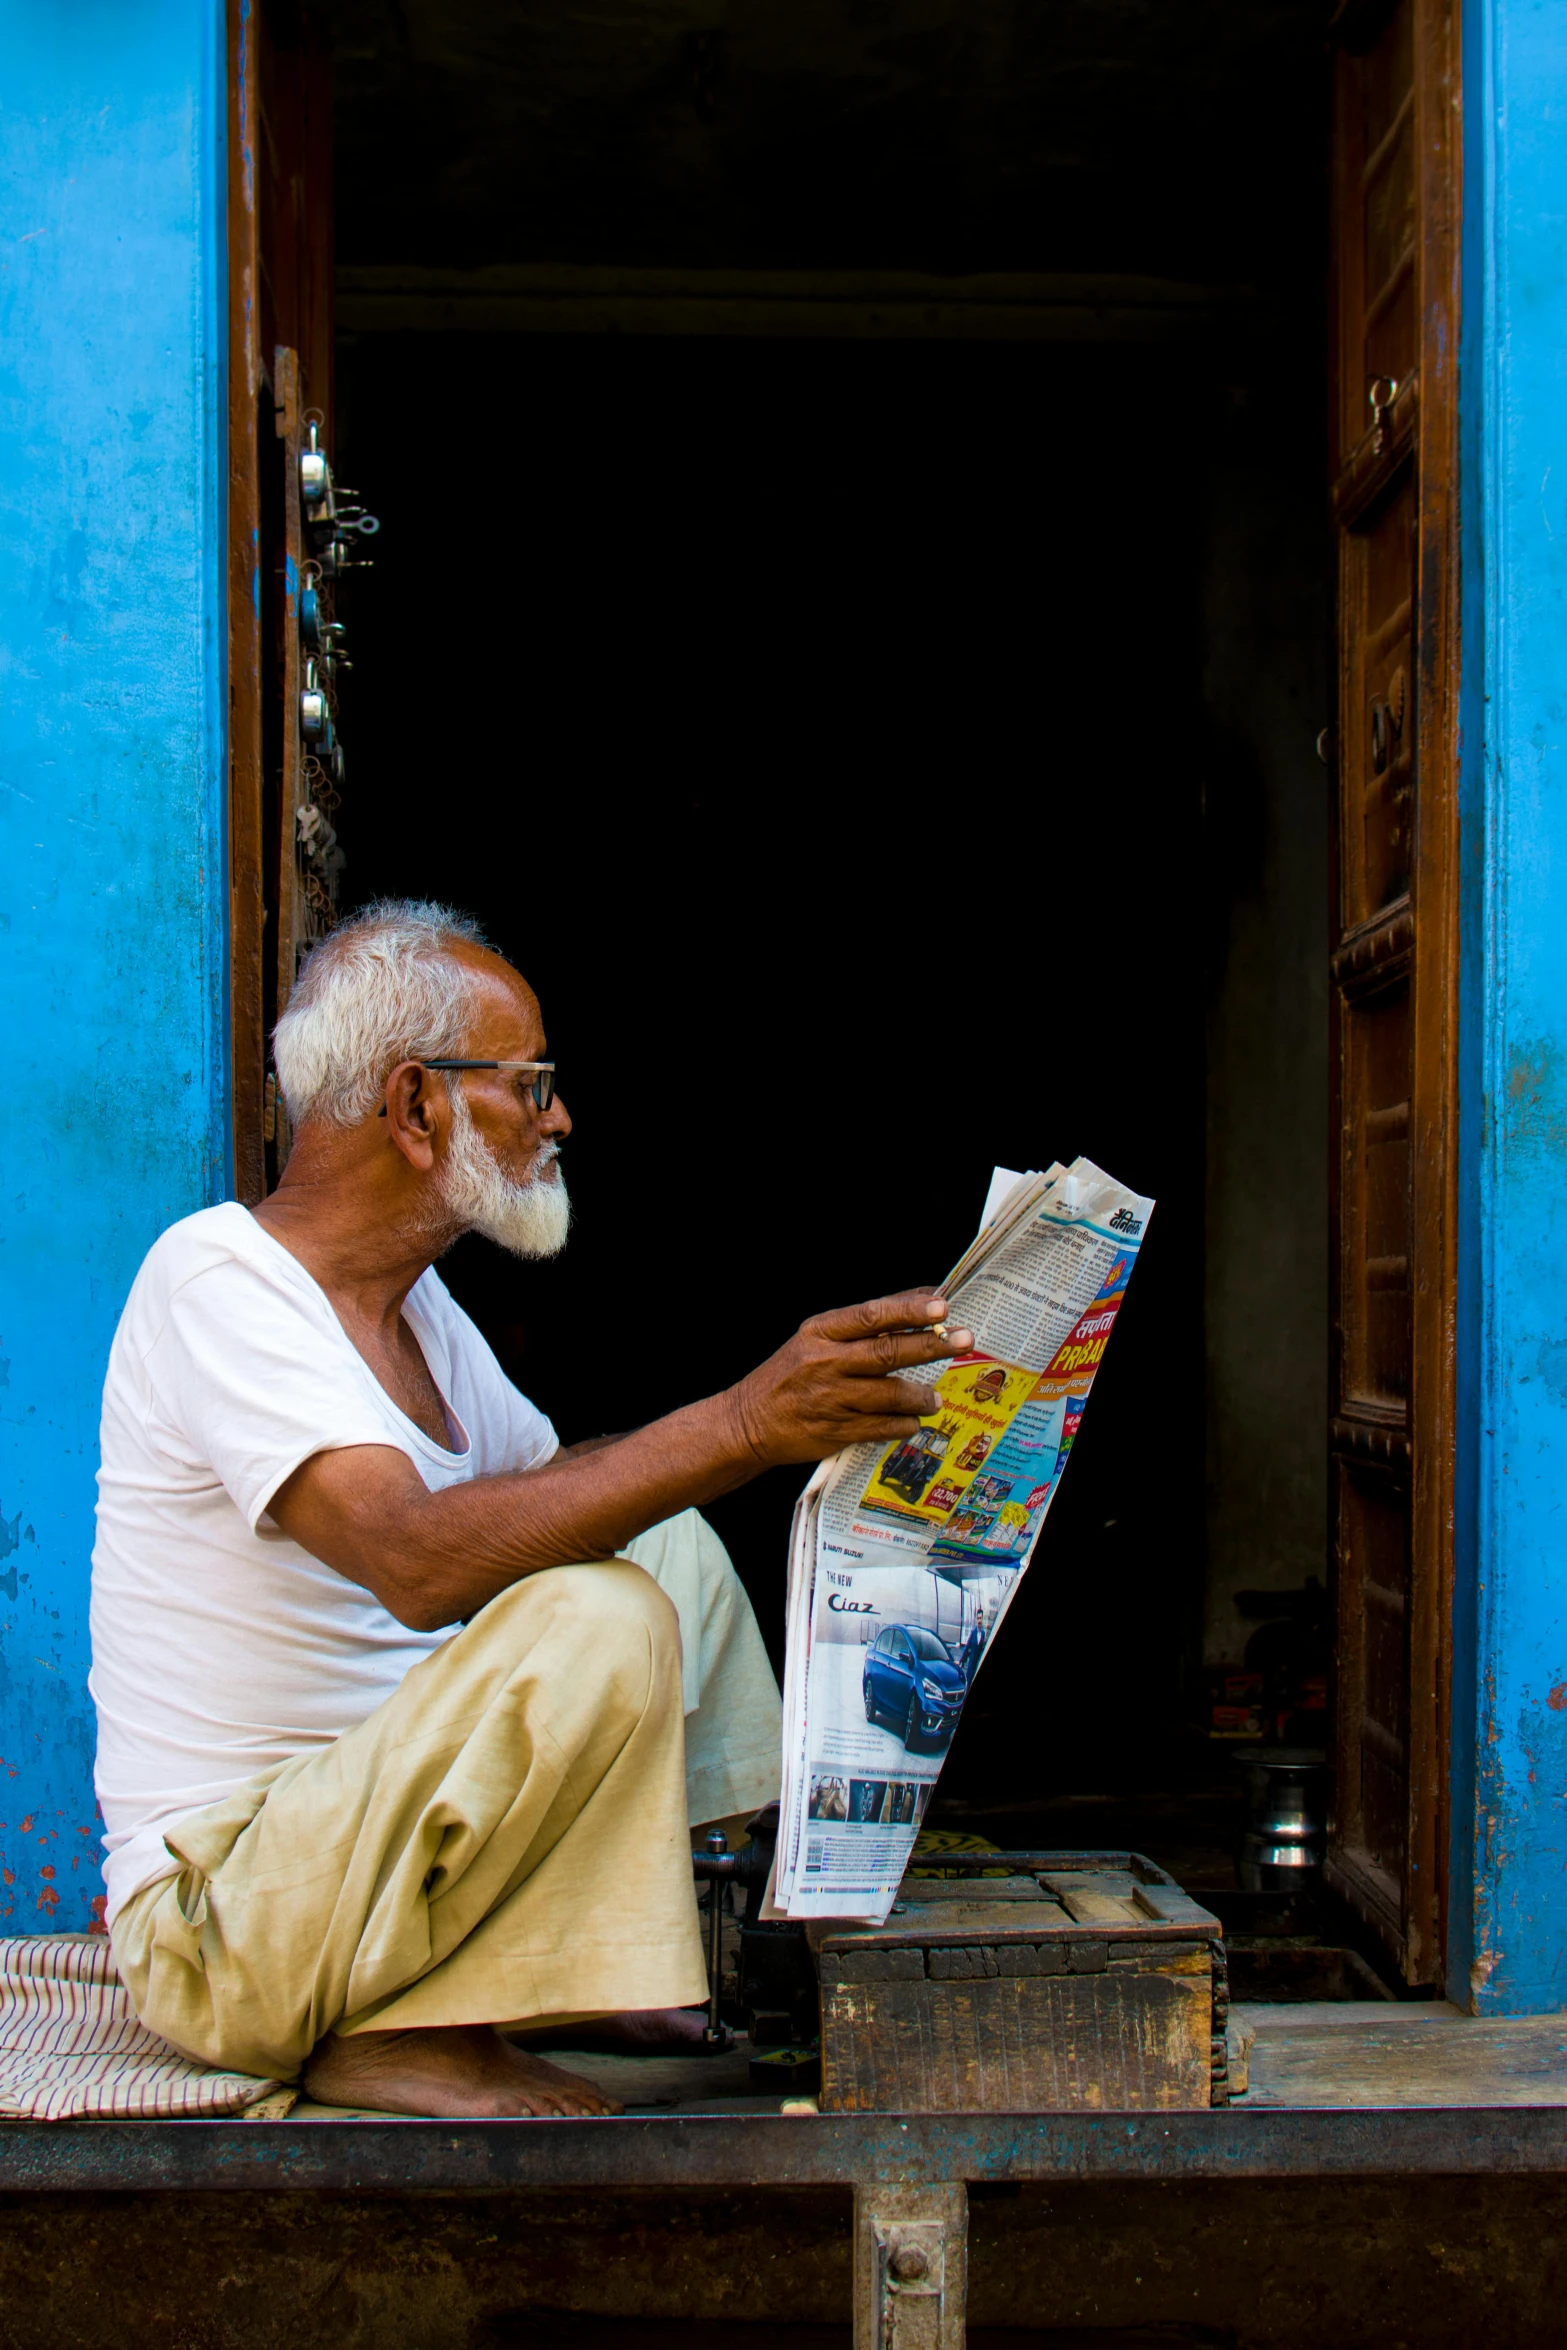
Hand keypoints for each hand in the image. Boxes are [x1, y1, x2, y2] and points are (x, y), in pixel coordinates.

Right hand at [725, 1290, 972, 1469]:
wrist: (748, 1421)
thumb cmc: (792, 1373)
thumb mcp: (816, 1338)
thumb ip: (865, 1324)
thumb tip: (922, 1300)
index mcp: (821, 1332)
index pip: (871, 1315)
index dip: (909, 1310)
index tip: (942, 1308)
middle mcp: (825, 1362)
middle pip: (888, 1352)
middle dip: (931, 1346)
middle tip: (964, 1341)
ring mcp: (830, 1398)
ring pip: (889, 1394)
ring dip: (920, 1395)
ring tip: (936, 1398)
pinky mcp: (834, 1432)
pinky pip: (880, 1427)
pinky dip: (903, 1424)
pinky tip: (914, 1421)